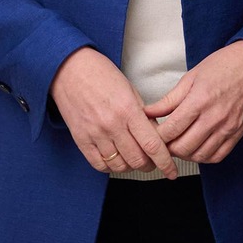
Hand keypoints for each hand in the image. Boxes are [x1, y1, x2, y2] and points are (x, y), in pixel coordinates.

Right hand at [50, 46, 176, 177]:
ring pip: (119, 165)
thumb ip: (144, 115)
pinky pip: (99, 164)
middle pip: (137, 160)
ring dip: (131, 167)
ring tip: (136, 159)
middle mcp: (112, 125)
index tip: (172, 171)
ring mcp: (95, 134)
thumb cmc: (103, 75)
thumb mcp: (130, 90)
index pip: (152, 144)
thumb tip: (156, 136)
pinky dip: (111, 167)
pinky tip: (117, 159)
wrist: (70, 70)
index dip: (165, 162)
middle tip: (154, 162)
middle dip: (150, 166)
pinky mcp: (81, 140)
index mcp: (128, 110)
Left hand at [144, 41, 242, 163]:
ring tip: (180, 143)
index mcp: (200, 100)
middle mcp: (214, 117)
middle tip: (165, 140)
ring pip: (199, 155)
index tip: (153, 133)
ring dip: (185, 154)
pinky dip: (204, 156)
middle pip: (183, 147)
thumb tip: (148, 112)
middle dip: (168, 147)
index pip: (171, 129)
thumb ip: (170, 99)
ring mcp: (228, 127)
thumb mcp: (192, 77)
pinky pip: (217, 156)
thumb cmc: (224, 65)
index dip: (157, 136)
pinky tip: (198, 147)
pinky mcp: (238, 133)